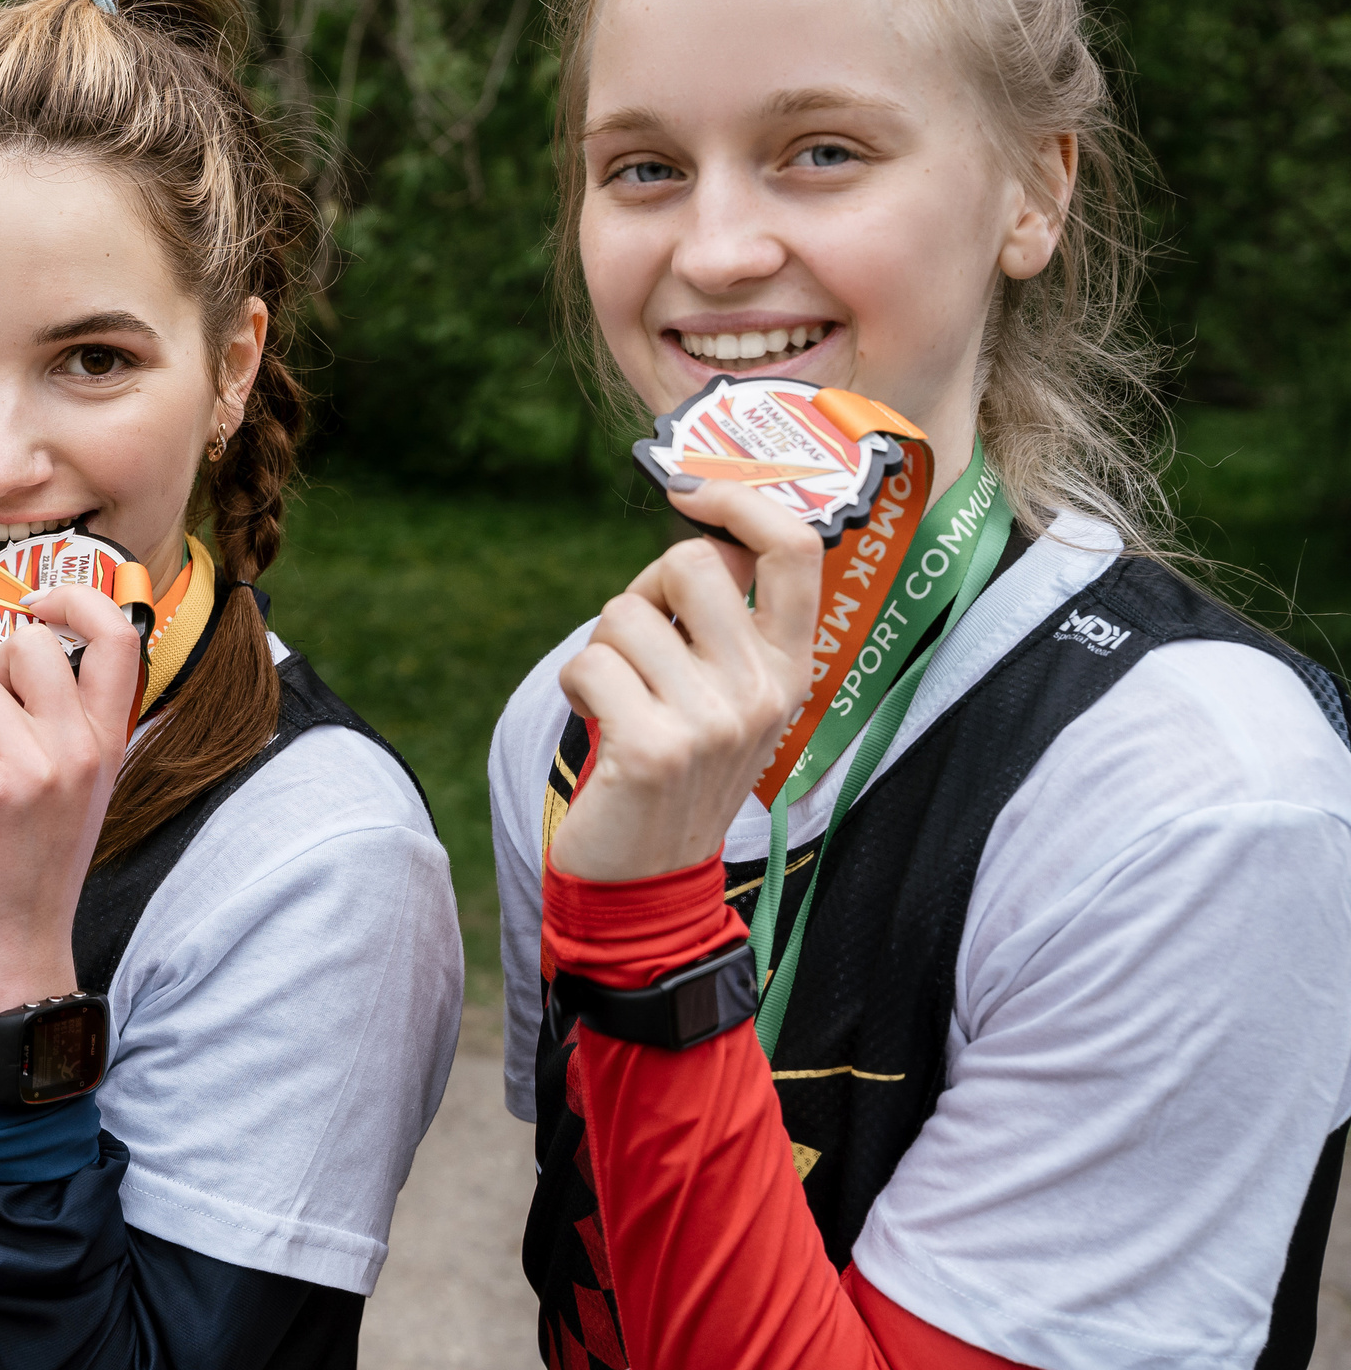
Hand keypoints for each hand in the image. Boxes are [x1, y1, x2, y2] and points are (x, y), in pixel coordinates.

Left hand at [0, 585, 141, 1018]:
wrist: (16, 941)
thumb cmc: (32, 855)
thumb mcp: (78, 782)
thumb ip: (64, 716)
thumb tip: (21, 643)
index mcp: (109, 739)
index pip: (118, 634)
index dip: (75, 597)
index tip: (40, 606)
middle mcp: (81, 748)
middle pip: (30, 643)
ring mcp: (37, 769)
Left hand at [549, 479, 823, 882]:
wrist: (650, 878)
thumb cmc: (674, 768)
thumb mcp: (727, 697)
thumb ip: (725, 624)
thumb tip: (703, 528)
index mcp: (790, 668)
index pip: (794, 548)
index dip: (741, 500)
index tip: (694, 490)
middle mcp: (763, 690)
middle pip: (688, 563)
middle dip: (642, 591)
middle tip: (638, 649)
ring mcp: (712, 721)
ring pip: (624, 614)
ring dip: (602, 649)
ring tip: (619, 700)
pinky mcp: (653, 748)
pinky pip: (587, 663)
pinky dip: (576, 685)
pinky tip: (599, 726)